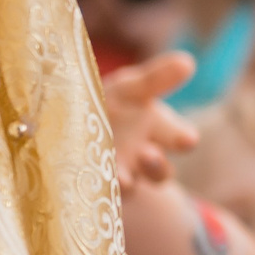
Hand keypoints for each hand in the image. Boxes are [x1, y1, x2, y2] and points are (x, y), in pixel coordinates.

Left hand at [102, 52, 197, 184]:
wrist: (66, 130)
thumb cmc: (110, 104)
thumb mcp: (130, 87)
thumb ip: (156, 79)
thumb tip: (187, 61)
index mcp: (161, 132)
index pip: (181, 140)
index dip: (184, 140)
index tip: (186, 139)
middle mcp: (145, 158)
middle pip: (161, 171)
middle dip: (157, 166)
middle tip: (148, 154)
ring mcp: (120, 176)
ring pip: (132, 186)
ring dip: (118, 183)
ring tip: (123, 177)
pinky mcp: (92, 187)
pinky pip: (98, 192)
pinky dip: (96, 187)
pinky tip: (91, 180)